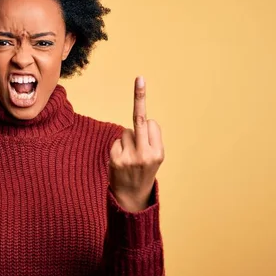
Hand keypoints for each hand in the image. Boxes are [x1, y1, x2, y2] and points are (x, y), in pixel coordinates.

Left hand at [109, 76, 163, 211]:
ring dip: (126, 141)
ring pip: (125, 131)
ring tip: (130, 158)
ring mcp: (130, 157)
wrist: (131, 197)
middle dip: (140, 98)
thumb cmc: (143, 172)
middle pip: (141, 119)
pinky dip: (118, 147)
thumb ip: (150, 140)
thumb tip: (143, 118)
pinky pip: (116, 141)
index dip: (148, 124)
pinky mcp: (116, 159)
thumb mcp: (154, 158)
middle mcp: (146, 154)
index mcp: (159, 152)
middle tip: (140, 78)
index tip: (145, 91)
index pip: (151, 124)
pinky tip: (121, 161)